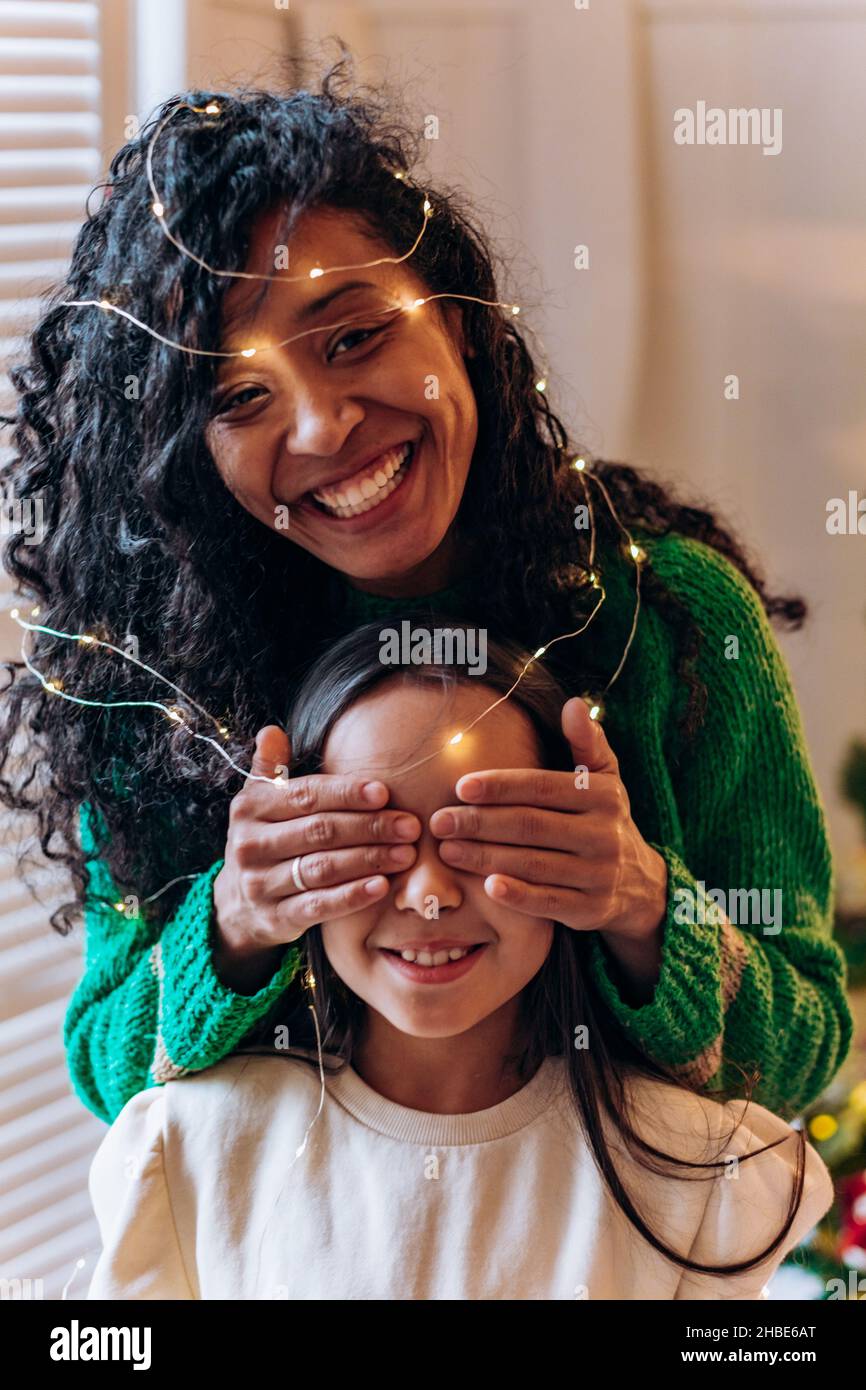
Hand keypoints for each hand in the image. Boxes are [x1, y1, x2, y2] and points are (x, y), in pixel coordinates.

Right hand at [212, 725, 420, 991]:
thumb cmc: (265, 840)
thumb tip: (271, 731)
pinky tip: (381, 886)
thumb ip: (270, 769)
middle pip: (320, 831)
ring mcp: (260, 884)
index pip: (305, 796)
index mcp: (250, 808)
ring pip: (323, 868)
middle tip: (409, 826)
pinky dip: (352, 896)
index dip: (346, 794)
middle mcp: (250, 845)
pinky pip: (319, 905)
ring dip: (369, 859)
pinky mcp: (275, 917)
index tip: (384, 793)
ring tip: (406, 854)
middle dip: (370, 827)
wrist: (237, 905)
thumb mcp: (260, 803)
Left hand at [429, 697, 667, 993]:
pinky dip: (517, 895)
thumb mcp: (605, 779)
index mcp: (602, 796)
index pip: (542, 788)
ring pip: (533, 864)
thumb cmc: (604, 820)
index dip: (500, 787)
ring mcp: (598, 875)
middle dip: (480, 823)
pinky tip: (486, 885)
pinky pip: (548, 902)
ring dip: (485, 857)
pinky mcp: (590, 910)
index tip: (460, 787)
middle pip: (530, 826)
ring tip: (447, 850)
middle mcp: (604, 835)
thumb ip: (587, 743)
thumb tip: (573, 704)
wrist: (639, 885)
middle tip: (439, 822)